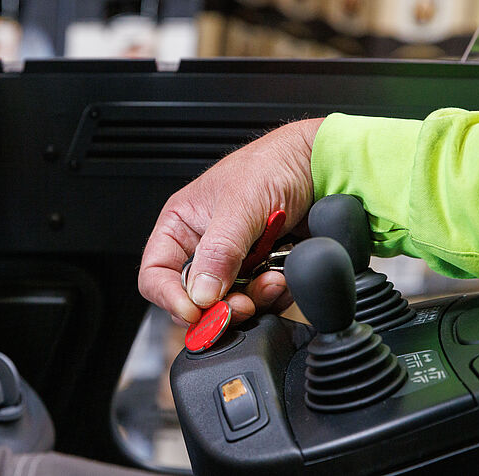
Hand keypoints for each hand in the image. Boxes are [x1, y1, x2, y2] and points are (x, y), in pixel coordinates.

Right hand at [138, 118, 322, 325]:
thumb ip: (219, 250)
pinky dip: (274, 295)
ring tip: (272, 279)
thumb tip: (202, 293)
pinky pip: (262, 300)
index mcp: (181, 225)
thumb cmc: (274, 163)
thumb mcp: (241, 203)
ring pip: (230, 303)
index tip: (194, 312)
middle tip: (240, 305)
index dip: (169, 298)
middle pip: (195, 298)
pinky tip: (283, 276)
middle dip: (219, 306)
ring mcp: (235, 262)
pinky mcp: (263, 271)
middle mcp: (204, 247)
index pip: (156, 274)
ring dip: (253, 299)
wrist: (322, 164)